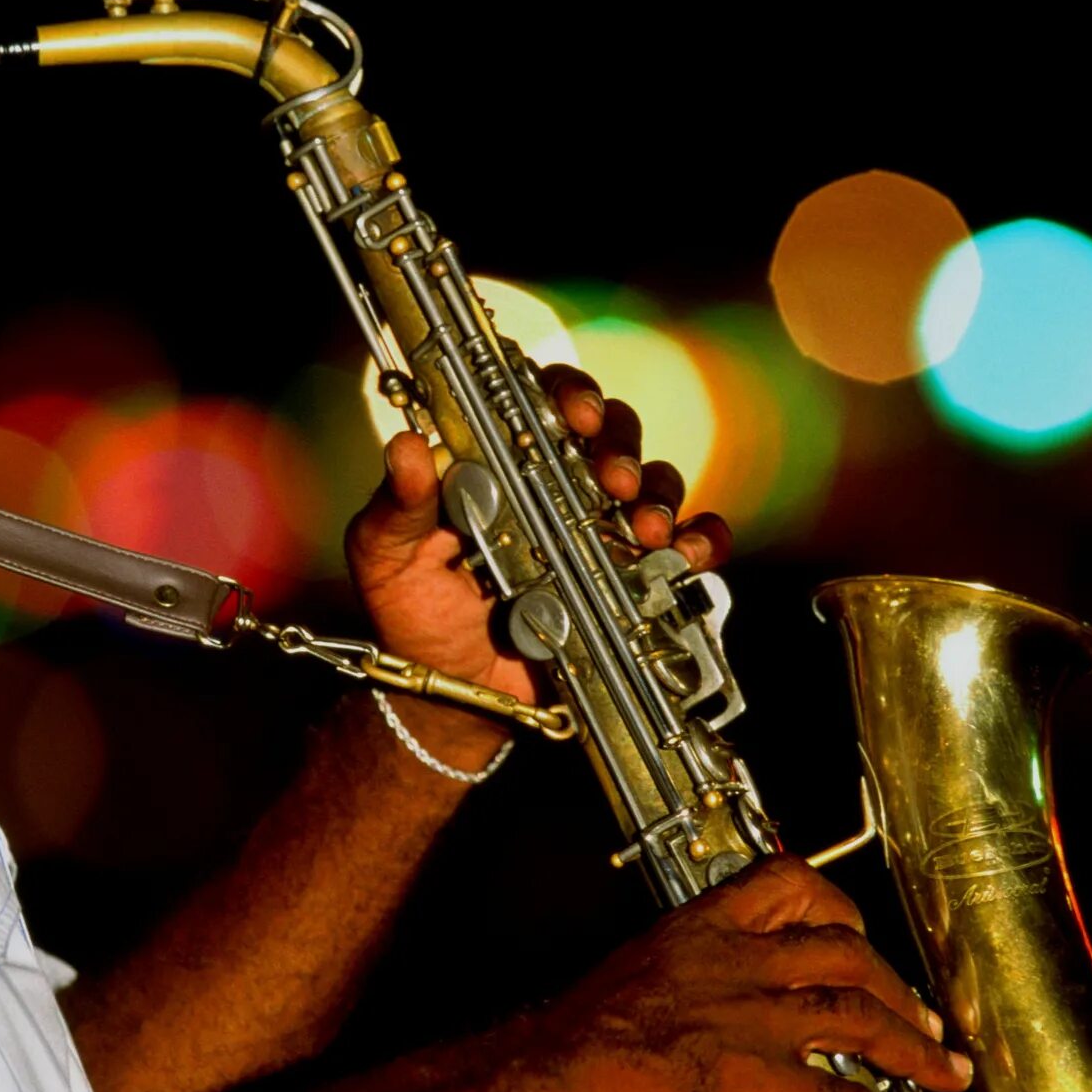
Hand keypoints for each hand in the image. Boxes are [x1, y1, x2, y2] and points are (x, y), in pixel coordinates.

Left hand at [344, 362, 736, 714]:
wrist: (454, 697)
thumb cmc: (415, 616)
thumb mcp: (388, 559)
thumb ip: (399, 506)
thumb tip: (406, 447)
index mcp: (500, 463)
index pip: (541, 403)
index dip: (567, 393)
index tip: (575, 414)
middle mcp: (558, 486)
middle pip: (610, 432)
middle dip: (620, 444)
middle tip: (612, 480)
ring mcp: (600, 531)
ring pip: (653, 482)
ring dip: (659, 495)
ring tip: (645, 530)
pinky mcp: (633, 579)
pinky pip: (687, 546)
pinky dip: (703, 540)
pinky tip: (691, 555)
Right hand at [519, 857, 971, 1091]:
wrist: (545, 1080)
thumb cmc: (568, 1045)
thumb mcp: (636, 989)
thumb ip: (690, 1002)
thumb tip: (715, 1041)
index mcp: (699, 931)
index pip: (784, 883)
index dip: (834, 903)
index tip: (856, 926)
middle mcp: (738, 962)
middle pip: (844, 951)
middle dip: (893, 983)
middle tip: (921, 1016)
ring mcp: (757, 1017)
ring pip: (861, 1015)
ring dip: (914, 1048)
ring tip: (946, 1074)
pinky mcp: (764, 1077)